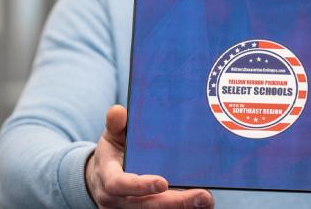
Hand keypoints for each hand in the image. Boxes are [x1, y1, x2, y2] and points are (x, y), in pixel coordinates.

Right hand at [85, 105, 213, 207]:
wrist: (102, 180)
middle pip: (146, 205)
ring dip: (184, 208)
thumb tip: (118, 111)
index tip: (163, 182)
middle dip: (174, 202)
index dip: (140, 185)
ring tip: (207, 200)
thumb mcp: (111, 137)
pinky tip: (204, 205)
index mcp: (109, 178)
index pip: (120, 184)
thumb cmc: (112, 154)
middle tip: (201, 195)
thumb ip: (116, 125)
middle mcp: (119, 200)